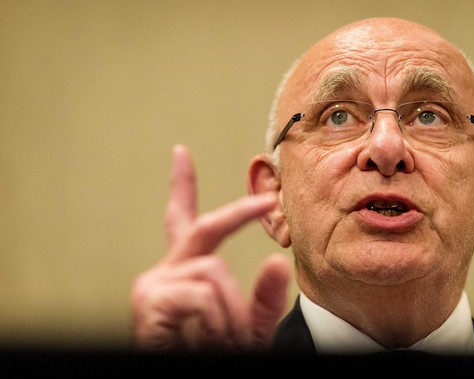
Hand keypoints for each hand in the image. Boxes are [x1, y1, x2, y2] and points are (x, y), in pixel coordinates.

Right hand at [130, 145, 289, 351]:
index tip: (180, 152)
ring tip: (225, 340)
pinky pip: (203, 295)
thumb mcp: (248, 327)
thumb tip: (277, 261)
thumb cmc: (217, 354)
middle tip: (268, 202)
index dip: (181, 186)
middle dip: (238, 213)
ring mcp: (154, 285)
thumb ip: (263, 300)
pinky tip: (207, 338)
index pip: (183, 222)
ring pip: (213, 271)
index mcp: (185, 273)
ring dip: (231, 311)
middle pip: (202, 228)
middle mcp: (165, 272)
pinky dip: (216, 320)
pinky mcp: (150, 302)